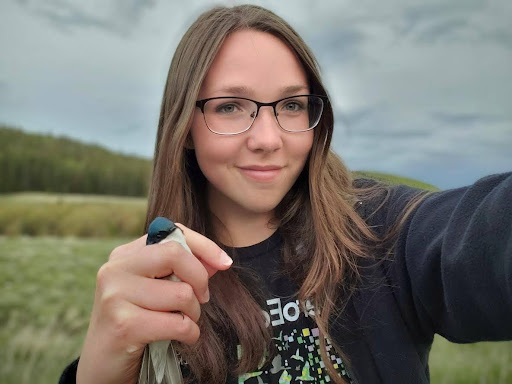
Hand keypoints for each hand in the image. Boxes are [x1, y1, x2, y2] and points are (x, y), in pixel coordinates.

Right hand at [76, 224, 231, 383]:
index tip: (225, 263)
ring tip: (184, 321)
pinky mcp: (123, 325)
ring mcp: (116, 295)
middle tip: (200, 298)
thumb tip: (219, 261)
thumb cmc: (137, 321)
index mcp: (125, 254)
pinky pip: (178, 324)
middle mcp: (116, 269)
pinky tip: (183, 337)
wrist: (102, 365)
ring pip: (181, 293)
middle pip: (175, 254)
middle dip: (199, 279)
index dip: (205, 246)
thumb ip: (183, 270)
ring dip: (193, 313)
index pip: (173, 233)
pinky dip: (190, 333)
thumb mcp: (155, 290)